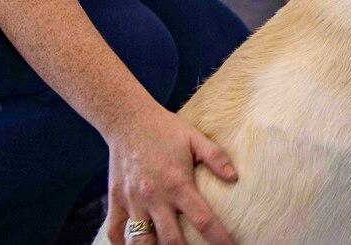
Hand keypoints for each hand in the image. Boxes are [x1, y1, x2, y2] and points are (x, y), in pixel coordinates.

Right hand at [105, 103, 237, 244]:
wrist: (127, 118)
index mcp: (178, 183)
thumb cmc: (164, 129)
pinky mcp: (116, 199)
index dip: (219, 239)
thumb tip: (235, 177)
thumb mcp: (194, 138)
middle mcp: (155, 196)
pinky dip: (122, 243)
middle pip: (171, 240)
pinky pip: (114, 231)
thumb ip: (215, 157)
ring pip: (140, 241)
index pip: (203, 220)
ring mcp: (133, 200)